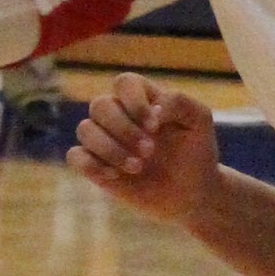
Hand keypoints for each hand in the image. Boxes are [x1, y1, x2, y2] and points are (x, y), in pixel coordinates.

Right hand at [69, 74, 222, 225]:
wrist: (192, 192)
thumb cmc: (196, 152)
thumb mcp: (200, 121)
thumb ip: (178, 102)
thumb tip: (152, 108)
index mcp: (142, 97)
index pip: (124, 83)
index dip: (135, 103)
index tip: (156, 127)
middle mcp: (119, 114)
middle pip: (100, 105)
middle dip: (124, 130)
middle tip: (149, 152)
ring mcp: (104, 139)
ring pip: (85, 129)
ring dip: (110, 149)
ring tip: (137, 168)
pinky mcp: (95, 165)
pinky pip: (75, 156)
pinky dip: (91, 165)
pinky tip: (115, 176)